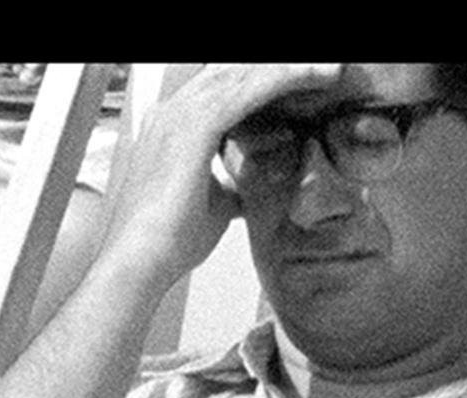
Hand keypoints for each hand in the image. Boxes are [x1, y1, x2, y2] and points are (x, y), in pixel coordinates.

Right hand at [110, 61, 348, 289]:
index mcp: (175, 126)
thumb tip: (255, 188)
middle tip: (322, 69)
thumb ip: (234, 186)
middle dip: (279, 68)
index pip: (226, 89)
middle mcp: (175, 112)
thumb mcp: (215, 206)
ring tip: (327, 69)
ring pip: (243, 72)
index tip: (302, 83)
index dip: (265, 82)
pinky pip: (246, 89)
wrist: (139, 260)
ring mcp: (180, 114)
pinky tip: (310, 77)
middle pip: (235, 71)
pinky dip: (282, 79)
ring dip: (289, 68)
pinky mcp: (194, 126)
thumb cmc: (168, 241)